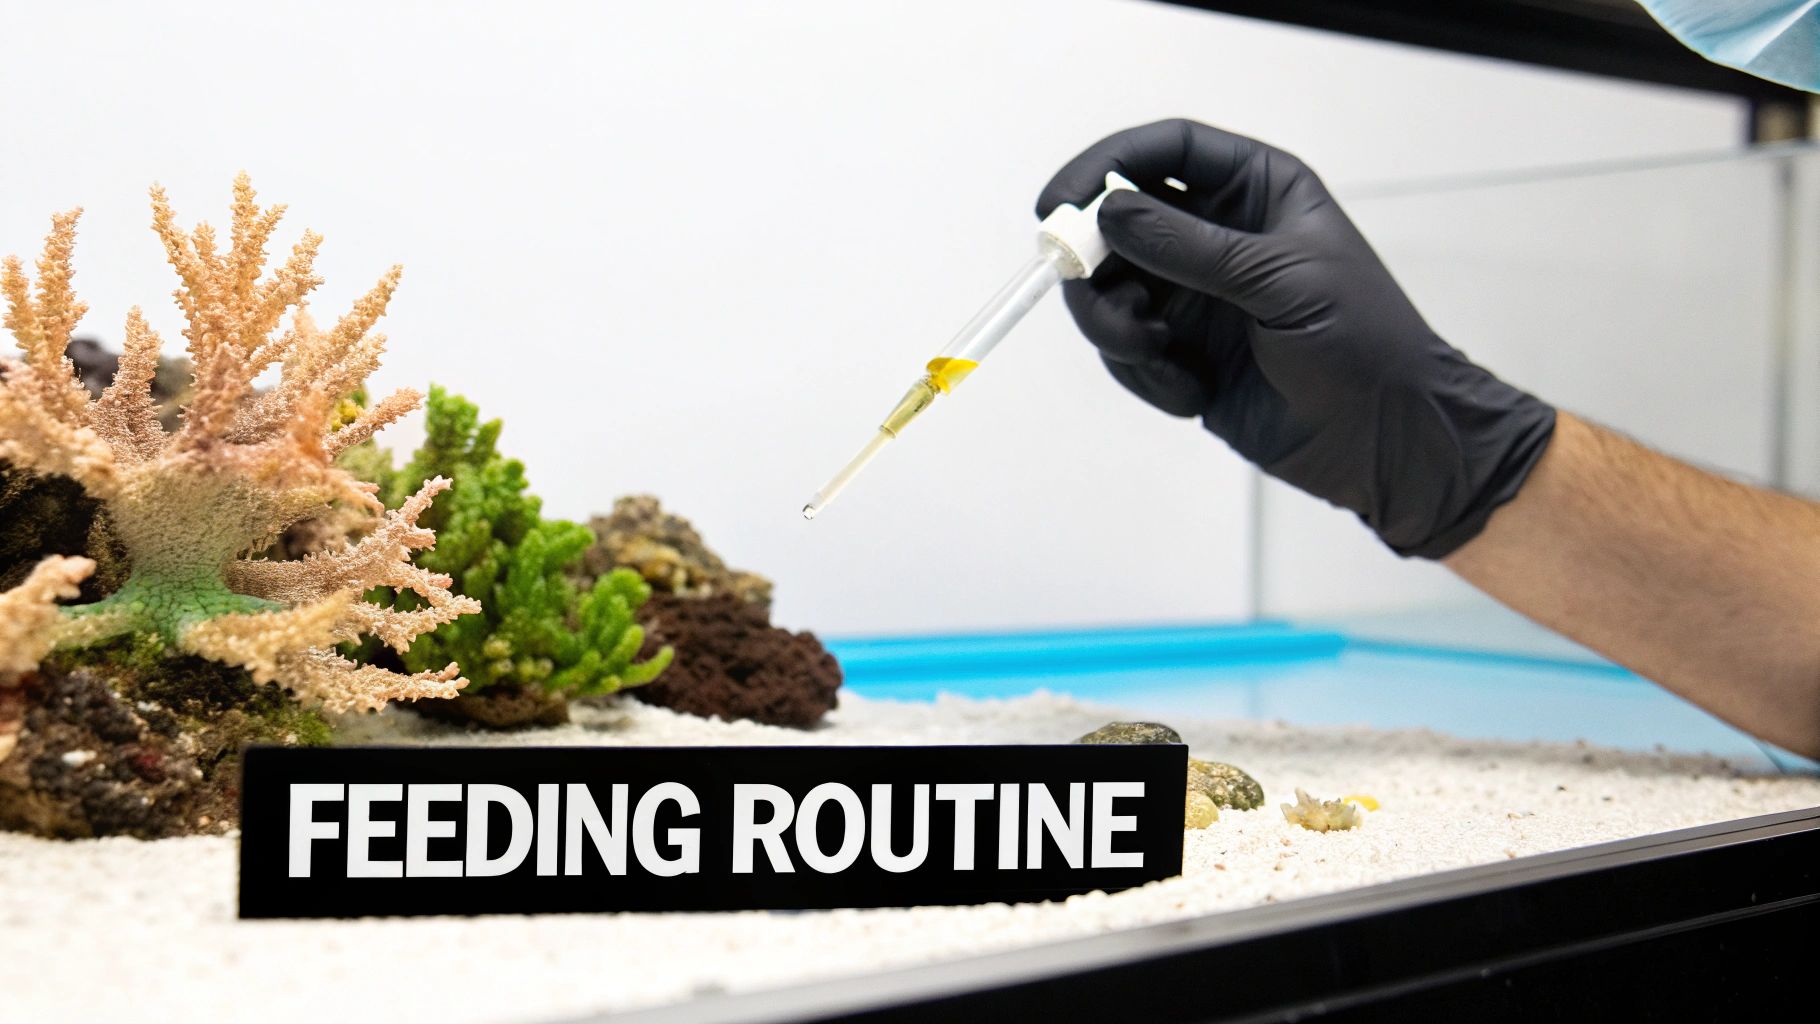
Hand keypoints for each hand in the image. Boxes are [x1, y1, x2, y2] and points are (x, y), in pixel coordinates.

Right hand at [1039, 119, 1554, 557]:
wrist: (1385, 439)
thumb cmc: (1361, 343)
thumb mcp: (1278, 281)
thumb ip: (1189, 247)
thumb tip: (1110, 213)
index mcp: (1256, 191)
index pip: (1166, 151)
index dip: (1105, 166)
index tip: (1058, 203)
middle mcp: (1218, 236)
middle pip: (1118, 224)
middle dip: (1095, 264)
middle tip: (1089, 296)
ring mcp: (1195, 296)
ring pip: (1111, 293)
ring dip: (1116, 329)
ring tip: (1157, 357)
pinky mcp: (1181, 355)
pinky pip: (1124, 352)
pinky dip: (1144, 374)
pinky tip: (1193, 393)